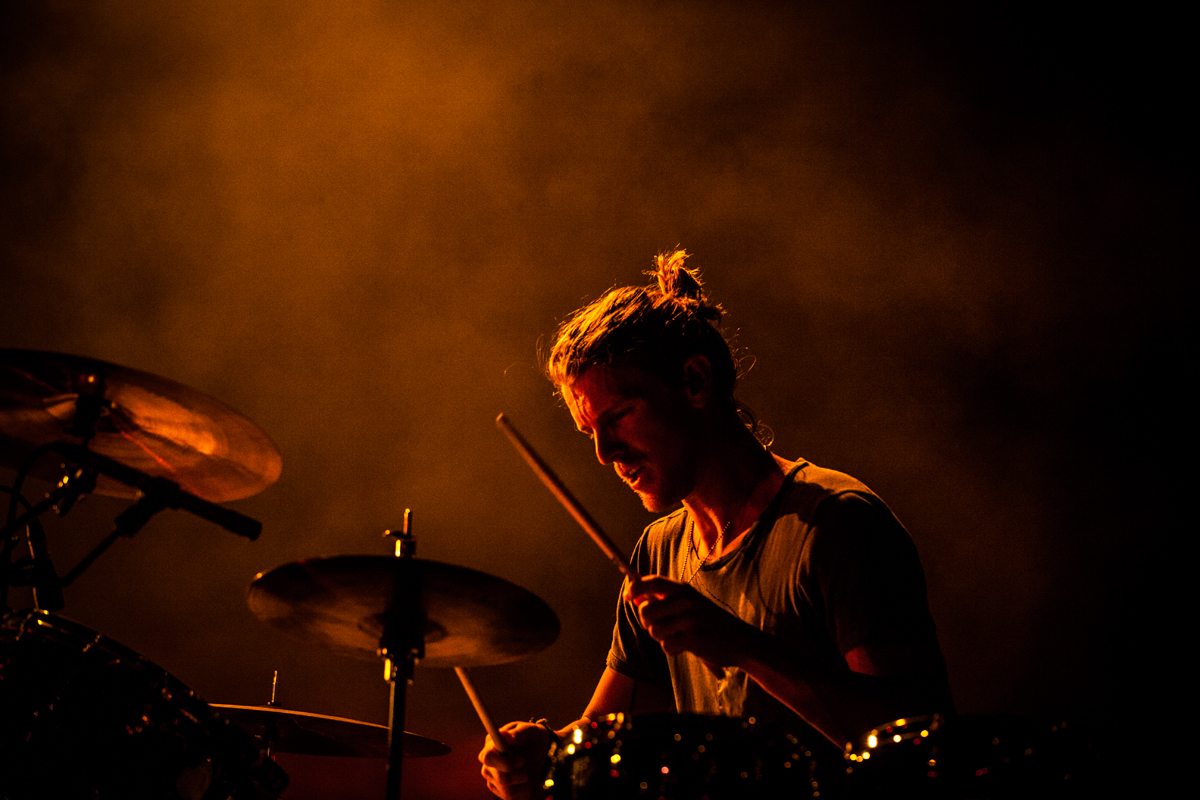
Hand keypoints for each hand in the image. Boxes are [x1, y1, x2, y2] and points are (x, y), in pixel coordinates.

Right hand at [478, 720, 551, 799]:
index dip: (504, 762)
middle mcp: (489, 767)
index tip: (522, 759)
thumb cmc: (532, 737)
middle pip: (501, 778)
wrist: (543, 750)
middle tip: (530, 763)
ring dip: (527, 780)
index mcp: (490, 748)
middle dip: (521, 773)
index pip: (488, 758)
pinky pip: (516, 797)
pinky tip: (531, 777)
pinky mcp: (504, 793)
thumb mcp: (529, 730)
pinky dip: (528, 788)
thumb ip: (517, 733)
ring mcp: (495, 782)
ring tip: (532, 767)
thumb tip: (504, 734)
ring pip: (510, 790)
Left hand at [625, 575, 758, 665]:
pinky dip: (673, 650)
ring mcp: (691, 619)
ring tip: (679, 636)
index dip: (636, 587)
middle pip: (646, 611)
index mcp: (684, 589)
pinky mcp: (695, 638)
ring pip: (654, 631)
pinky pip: (667, 646)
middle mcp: (686, 600)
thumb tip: (636, 599)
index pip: (653, 581)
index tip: (628, 596)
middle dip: (647, 623)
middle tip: (661, 627)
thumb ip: (665, 600)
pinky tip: (687, 646)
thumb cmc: (710, 622)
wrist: (742, 641)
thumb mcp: (691, 603)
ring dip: (662, 638)